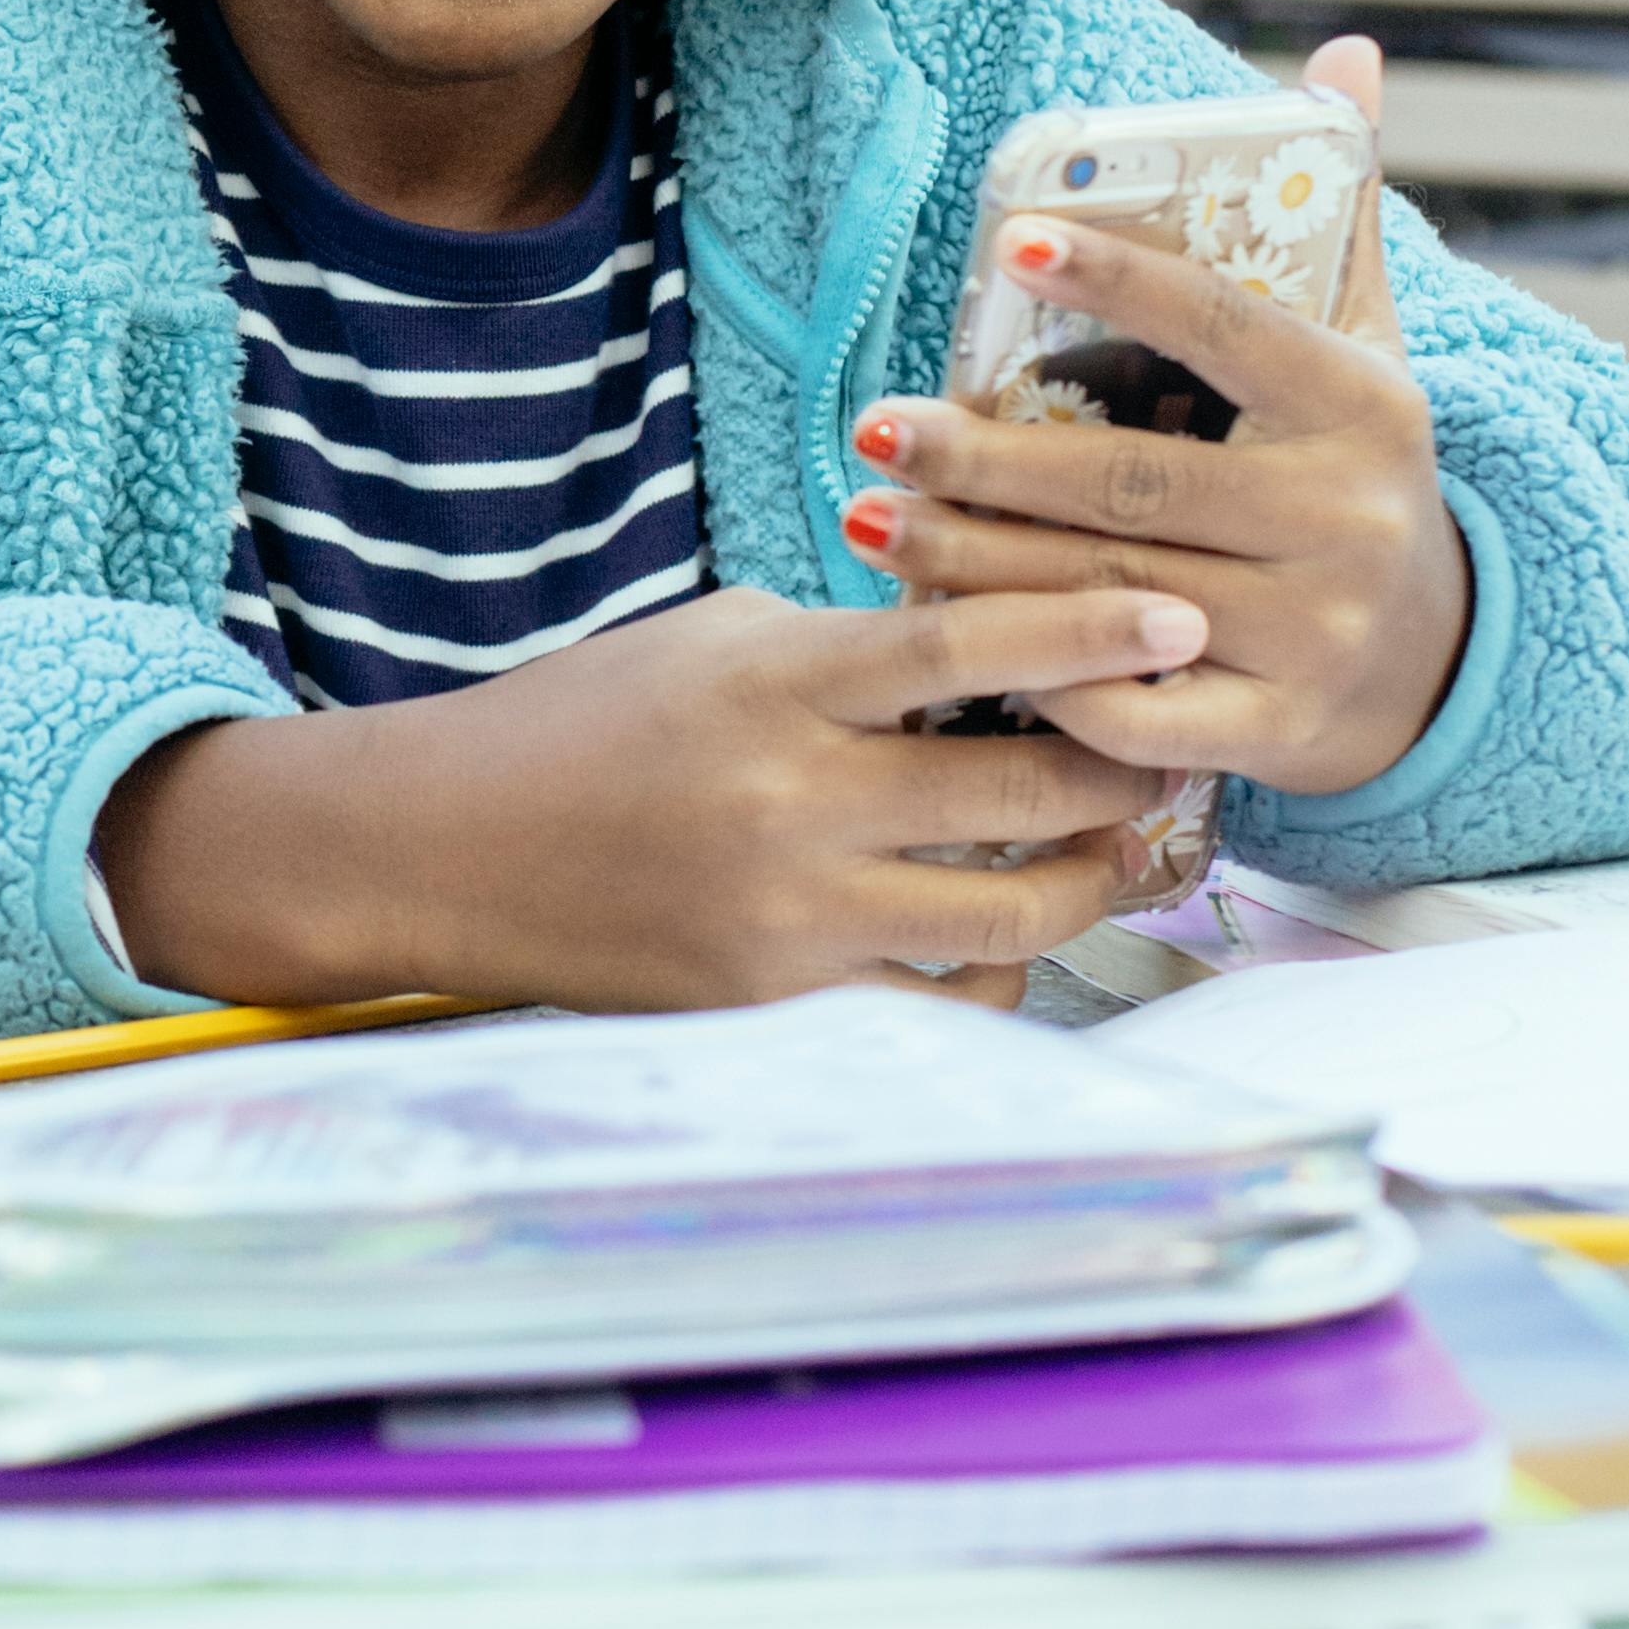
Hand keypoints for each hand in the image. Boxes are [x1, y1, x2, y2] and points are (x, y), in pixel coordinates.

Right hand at [92, 571, 1213, 1013]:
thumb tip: (988, 653)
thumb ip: (842, 649)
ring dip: (1081, 879)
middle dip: (1118, 767)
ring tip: (1104, 845)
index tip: (1185, 621)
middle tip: (1172, 742)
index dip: (1087, 632)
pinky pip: (940, 1005)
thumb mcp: (708, 641)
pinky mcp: (775, 1007)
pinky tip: (1001, 935)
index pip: (960, 649)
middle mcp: (788, 804)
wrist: (443, 846)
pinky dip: (992, 971)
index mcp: (769, 685)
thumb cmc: (579, 723)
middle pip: (1018, 793)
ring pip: (1007, 918)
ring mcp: (787, 920)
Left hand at [842, 39, 1468, 801]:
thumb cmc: (1353, 471)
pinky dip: (1037, 681)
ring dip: (969, 562)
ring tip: (867, 516)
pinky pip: (1131, 713)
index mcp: (1362, 408)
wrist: (1435, 658)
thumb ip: (1338, 210)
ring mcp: (1311, 636)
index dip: (1123, 280)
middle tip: (874, 426)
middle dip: (984, 459)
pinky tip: (946, 641)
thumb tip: (1342, 56)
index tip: (1015, 239)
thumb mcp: (1364, 345)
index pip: (1227, 328)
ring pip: (1106, 592)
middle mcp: (1343, 522)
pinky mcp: (1275, 734)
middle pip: (1129, 482)